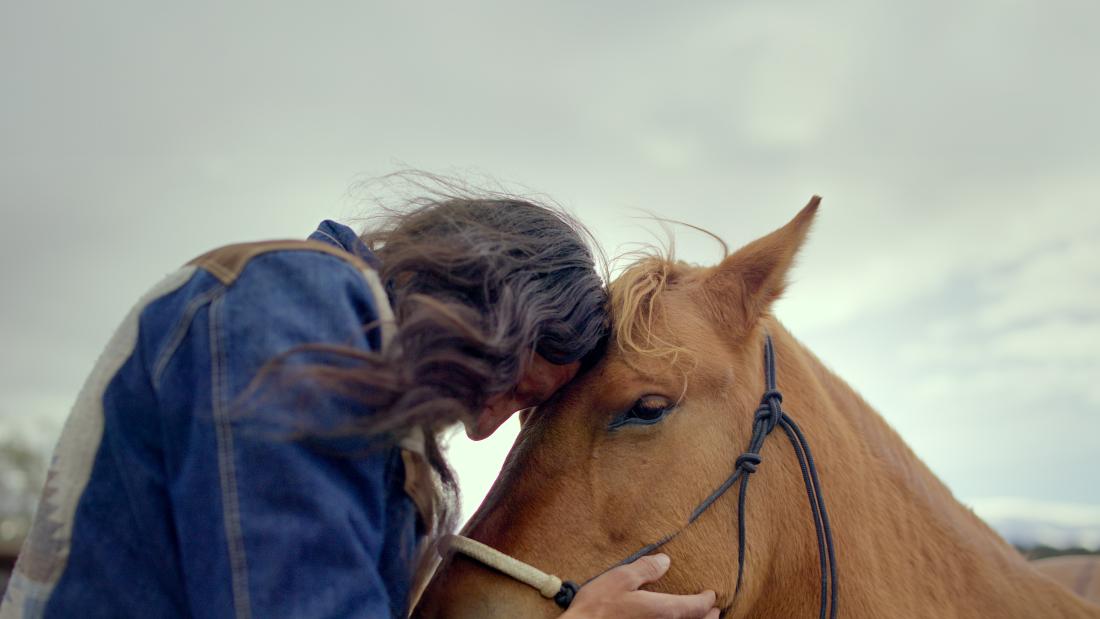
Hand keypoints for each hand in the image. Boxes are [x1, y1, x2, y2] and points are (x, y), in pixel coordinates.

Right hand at [560, 554, 718, 618]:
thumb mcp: (621, 579)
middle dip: (707, 617)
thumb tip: (666, 561)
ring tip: (697, 618)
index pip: (694, 607)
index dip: (706, 601)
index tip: (712, 596)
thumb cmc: (598, 608)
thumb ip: (646, 569)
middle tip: (714, 611)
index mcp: (662, 610)